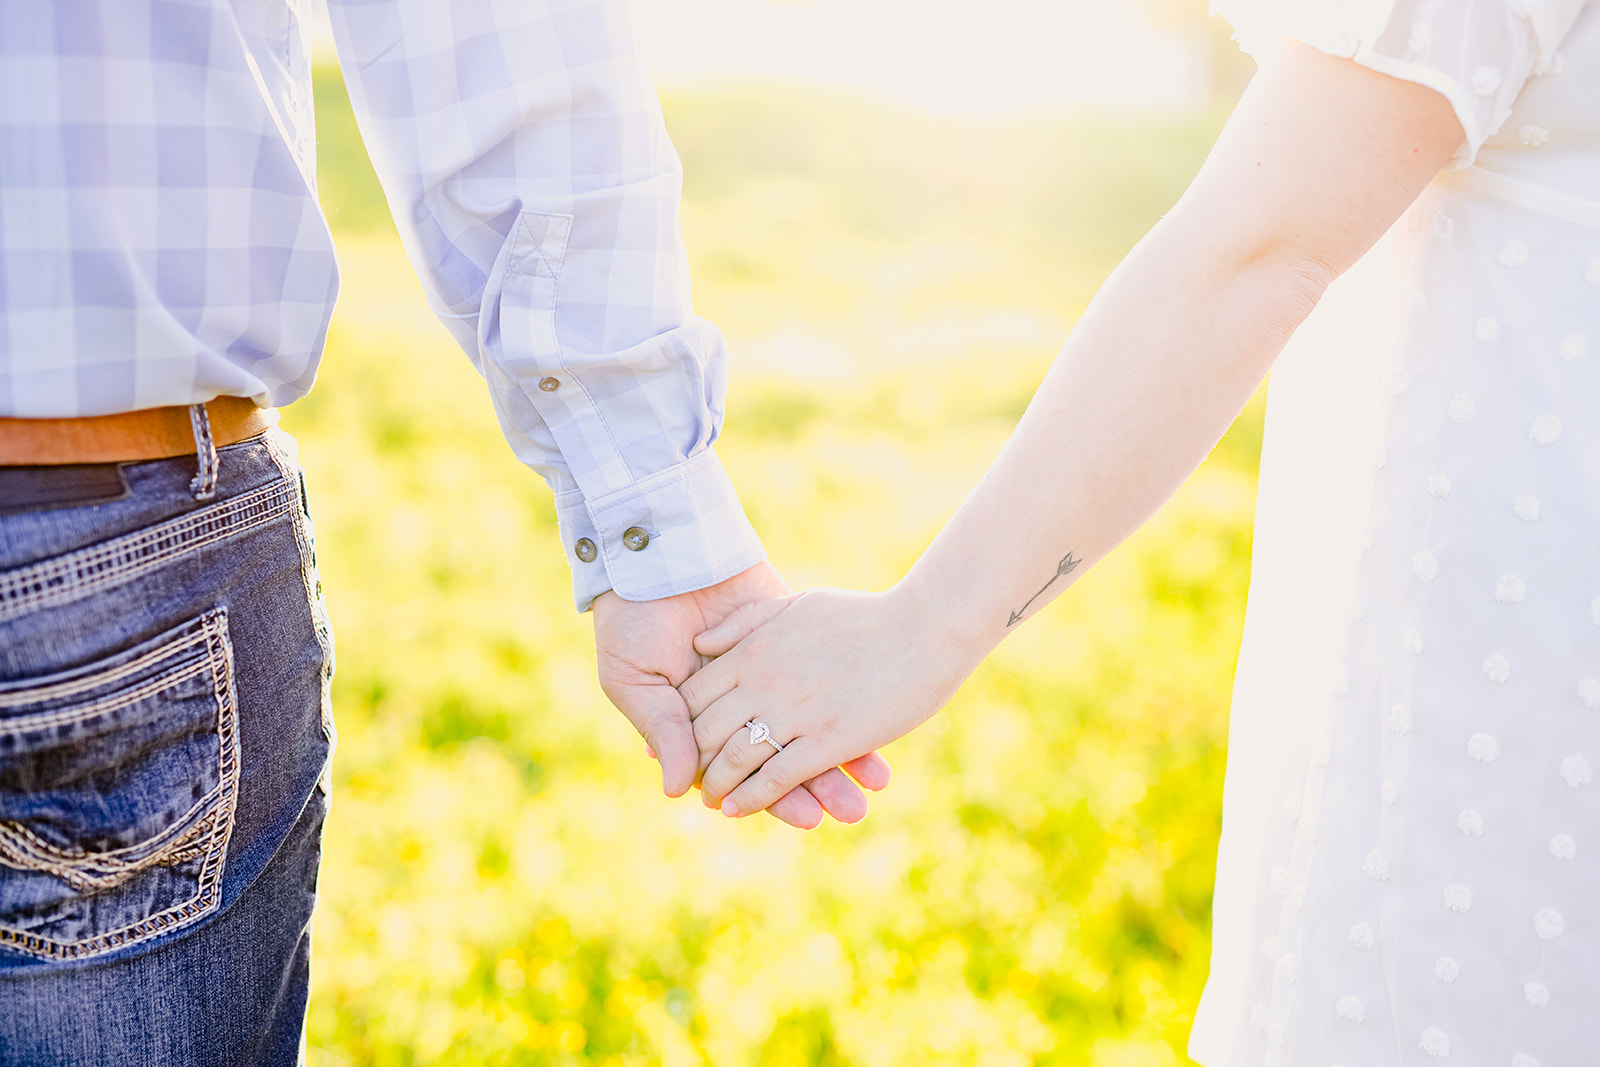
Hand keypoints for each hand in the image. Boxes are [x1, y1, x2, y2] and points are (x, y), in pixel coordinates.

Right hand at [593, 562, 893, 828]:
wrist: (654, 550)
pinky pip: (822, 675)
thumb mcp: (636, 679)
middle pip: (785, 756)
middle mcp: (739, 705)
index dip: (773, 796)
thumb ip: (664, 731)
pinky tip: (875, 727)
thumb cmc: (631, 621)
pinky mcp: (788, 634)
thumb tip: (679, 791)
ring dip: (840, 754)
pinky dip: (847, 700)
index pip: (745, 770)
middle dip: (818, 786)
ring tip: (874, 783)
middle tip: (853, 811)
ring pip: (808, 723)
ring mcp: (769, 671)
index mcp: (700, 724)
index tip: (807, 817)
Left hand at [682, 585, 971, 817]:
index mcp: (756, 649)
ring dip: (717, 786)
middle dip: (693, 761)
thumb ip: (747, 622)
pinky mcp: (829, 739)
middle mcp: (767, 681)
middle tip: (690, 780)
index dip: (681, 724)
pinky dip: (751, 798)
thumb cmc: (866, 615)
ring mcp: (797, 711)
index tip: (680, 741)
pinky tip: (738, 809)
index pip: (695, 696)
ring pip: (735, 759)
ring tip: (712, 800)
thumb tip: (700, 644)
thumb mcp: (798, 604)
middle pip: (707, 731)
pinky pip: (776, 777)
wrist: (925, 626)